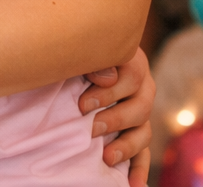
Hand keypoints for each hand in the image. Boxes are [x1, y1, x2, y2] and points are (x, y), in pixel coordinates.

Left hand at [79, 48, 153, 186]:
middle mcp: (143, 88)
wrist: (84, 58)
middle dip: (115, 120)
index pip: (131, 77)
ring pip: (144, 131)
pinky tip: (133, 183)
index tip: (82, 104)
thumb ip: (94, 62)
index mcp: (132, 64)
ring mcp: (142, 111)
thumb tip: (105, 77)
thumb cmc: (81, 54)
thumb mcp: (86, 52)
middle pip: (140, 108)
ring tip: (107, 156)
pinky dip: (139, 168)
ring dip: (126, 146)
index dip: (108, 92)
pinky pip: (144, 152)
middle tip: (91, 127)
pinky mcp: (138, 131)